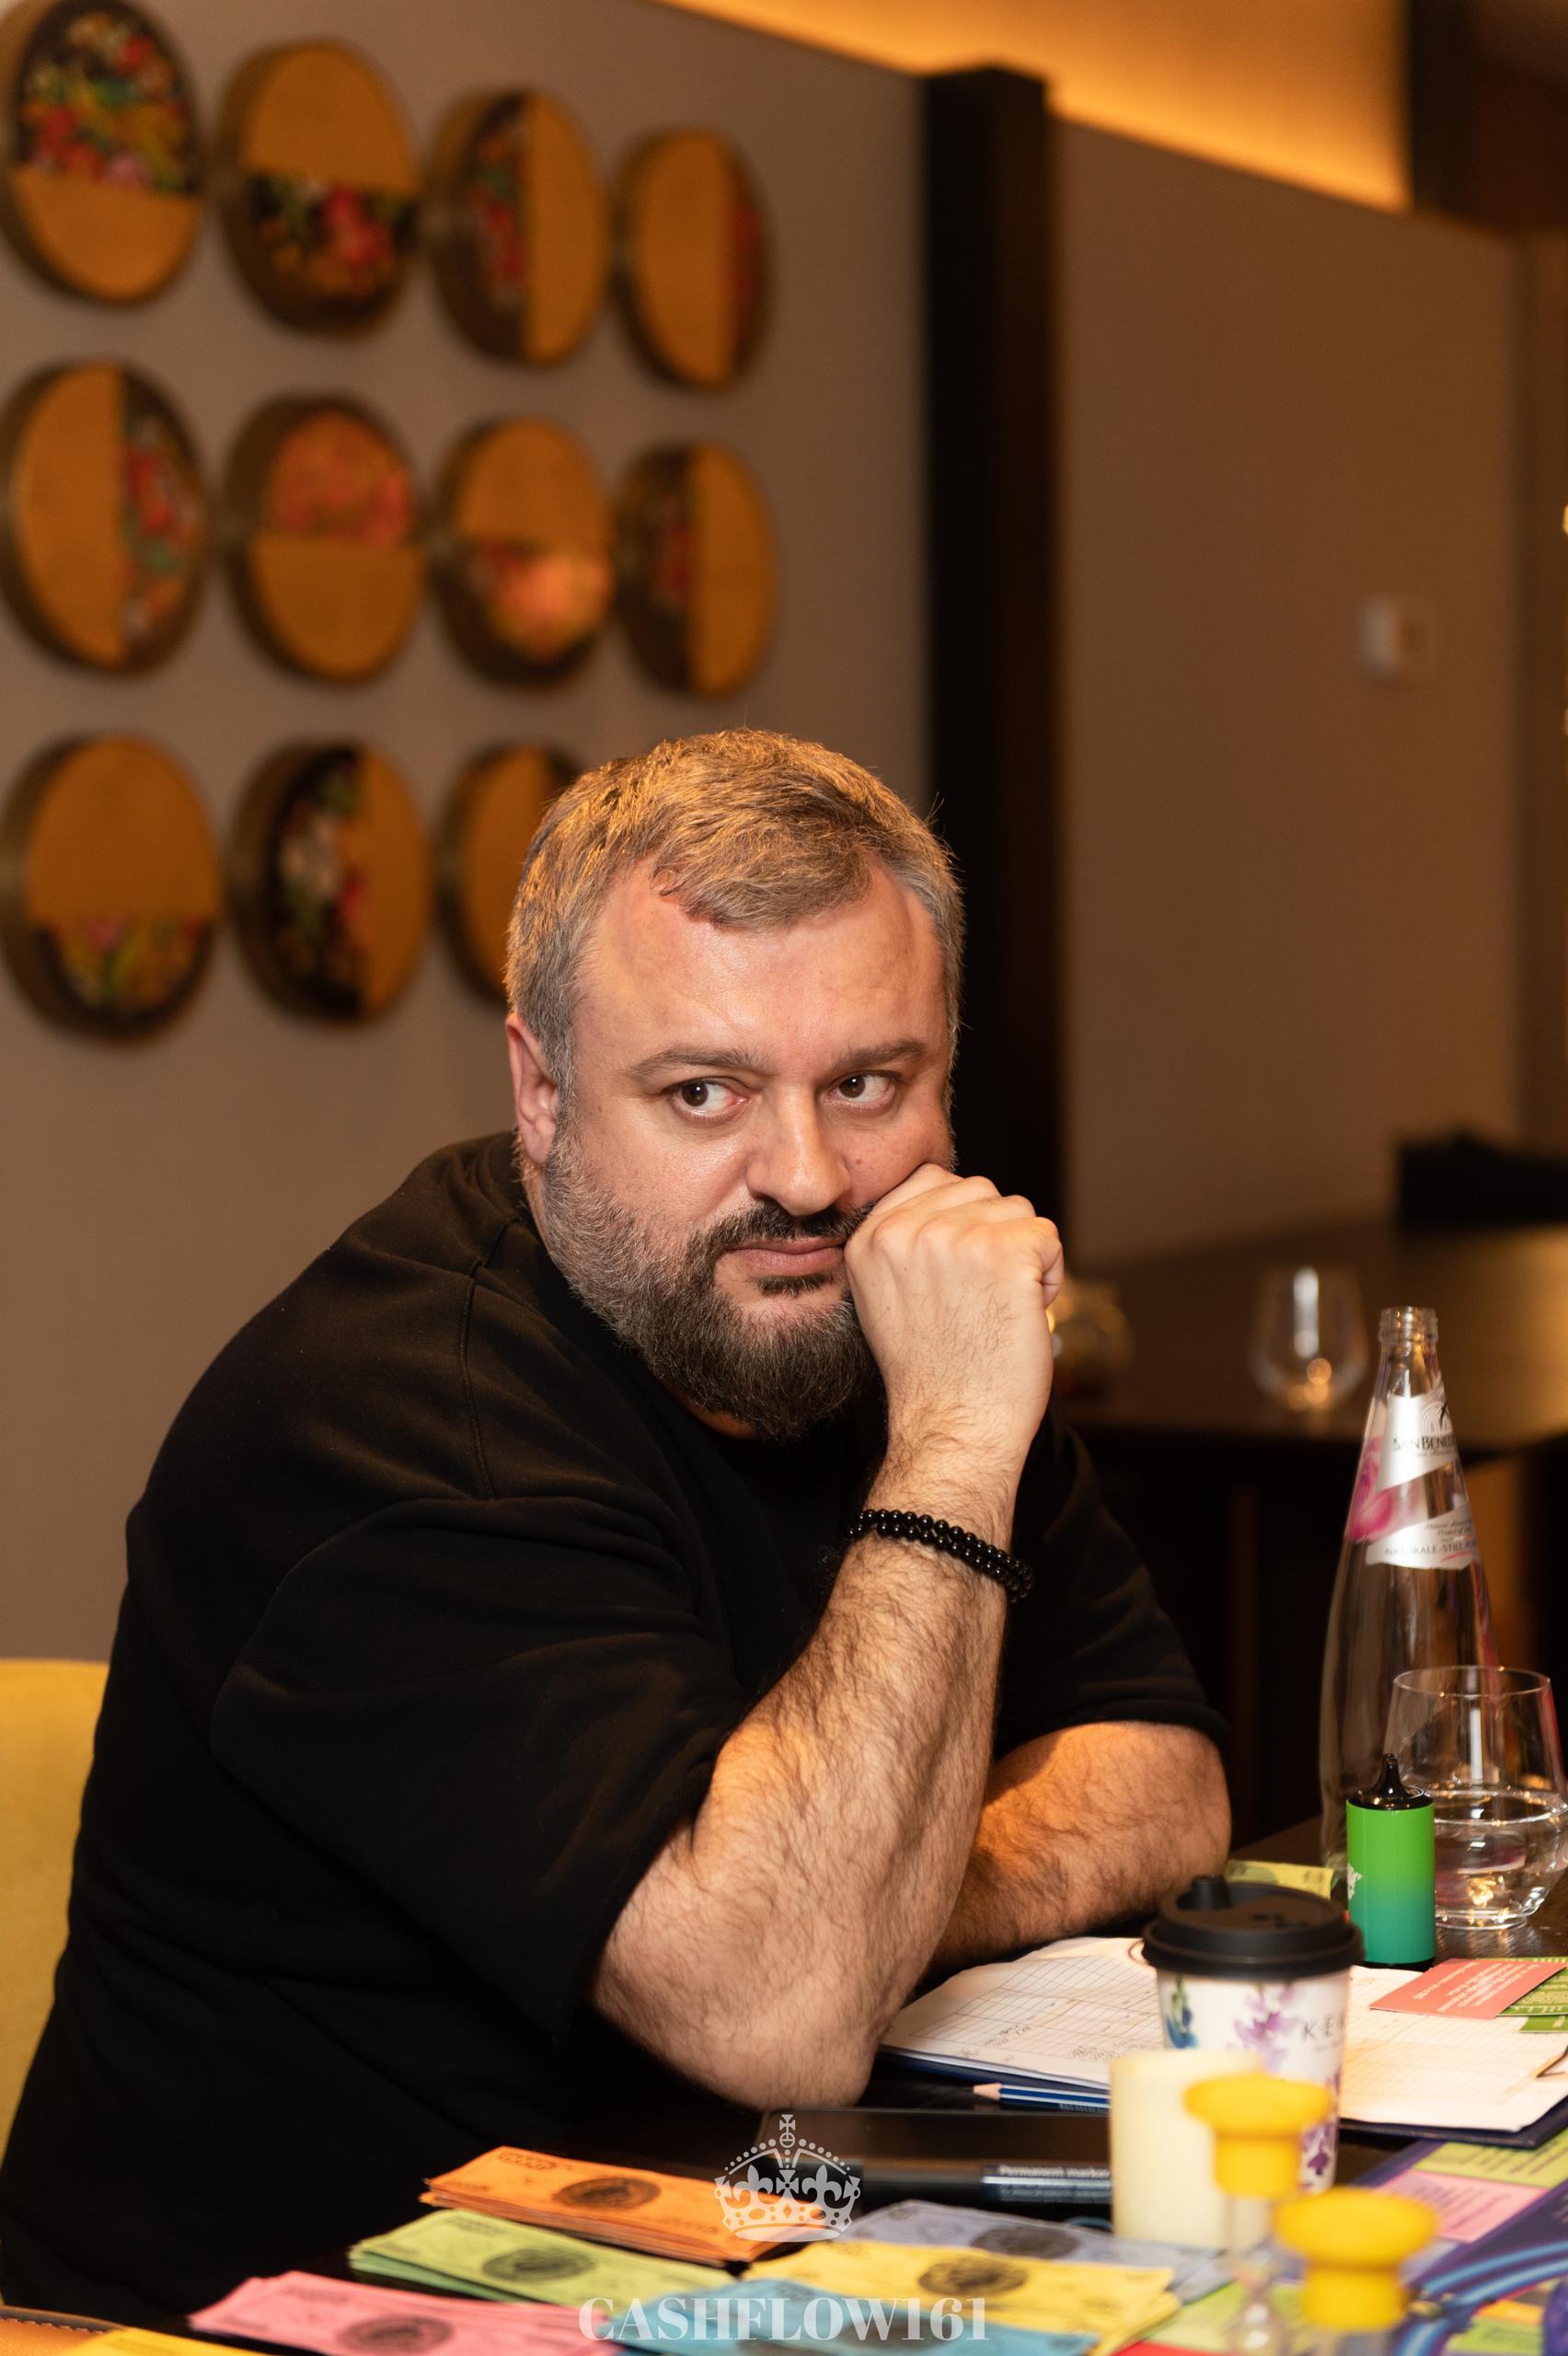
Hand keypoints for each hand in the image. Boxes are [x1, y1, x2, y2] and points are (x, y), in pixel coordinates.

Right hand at [844, 1165, 1063, 1487]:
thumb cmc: (932, 1372)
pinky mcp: (1003, 1252)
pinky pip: (1048, 1236)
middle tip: (979, 1300)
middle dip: (994, 1238)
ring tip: (998, 1308)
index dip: (963, 1220)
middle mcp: (905, 1230)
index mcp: (870, 1239)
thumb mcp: (887, 1297)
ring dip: (1023, 1257)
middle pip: (980, 1191)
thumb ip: (906, 1243)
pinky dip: (1050, 1276)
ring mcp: (953, 1237)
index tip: (959, 1277)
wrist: (953, 1426)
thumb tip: (956, 1202)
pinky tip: (1023, 1314)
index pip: (932, 1179)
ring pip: (1017, 1211)